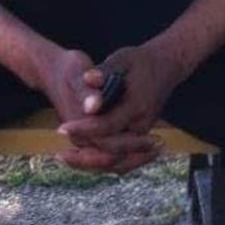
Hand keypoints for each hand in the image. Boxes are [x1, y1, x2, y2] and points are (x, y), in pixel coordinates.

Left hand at [55, 44, 177, 176]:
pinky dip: (103, 163)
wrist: (165, 66)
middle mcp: (142, 125)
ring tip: (68, 160)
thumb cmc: (139, 62)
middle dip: (85, 157)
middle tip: (60, 155)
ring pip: (119, 163)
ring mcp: (142, 134)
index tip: (61, 128)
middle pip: (113, 153)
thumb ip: (104, 72)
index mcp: (137, 106)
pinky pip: (123, 160)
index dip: (84, 129)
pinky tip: (83, 159)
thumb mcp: (121, 60)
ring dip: (93, 165)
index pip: (108, 126)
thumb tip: (87, 79)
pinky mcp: (139, 138)